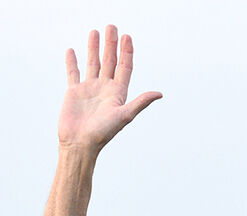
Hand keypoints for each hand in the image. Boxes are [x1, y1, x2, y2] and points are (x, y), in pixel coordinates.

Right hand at [59, 25, 161, 151]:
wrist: (81, 142)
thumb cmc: (103, 132)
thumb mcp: (124, 115)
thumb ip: (140, 102)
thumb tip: (159, 93)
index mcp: (118, 93)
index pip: (124, 68)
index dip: (127, 52)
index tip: (127, 37)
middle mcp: (105, 89)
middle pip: (110, 61)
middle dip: (112, 44)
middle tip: (112, 26)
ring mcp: (90, 89)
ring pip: (93, 63)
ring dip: (94, 48)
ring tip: (95, 32)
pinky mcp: (74, 91)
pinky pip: (73, 72)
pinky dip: (72, 62)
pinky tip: (72, 50)